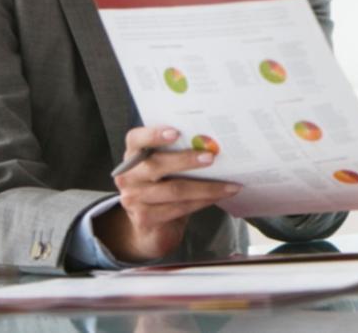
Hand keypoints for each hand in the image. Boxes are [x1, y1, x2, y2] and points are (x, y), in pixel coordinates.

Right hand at [96, 125, 241, 262]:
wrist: (152, 224)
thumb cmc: (164, 185)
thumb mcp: (165, 165)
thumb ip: (176, 152)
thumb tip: (210, 143)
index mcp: (133, 154)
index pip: (137, 139)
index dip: (154, 134)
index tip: (176, 132)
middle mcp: (128, 176)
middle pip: (157, 165)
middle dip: (187, 160)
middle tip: (211, 157)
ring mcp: (133, 198)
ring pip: (174, 190)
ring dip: (206, 187)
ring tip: (228, 184)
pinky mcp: (145, 218)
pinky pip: (179, 207)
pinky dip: (203, 201)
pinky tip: (218, 196)